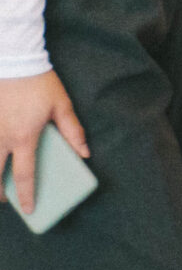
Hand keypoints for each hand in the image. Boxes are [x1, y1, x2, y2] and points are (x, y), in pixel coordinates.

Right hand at [0, 71, 87, 215]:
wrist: (14, 60)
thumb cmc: (40, 83)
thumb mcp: (62, 105)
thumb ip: (73, 131)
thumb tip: (84, 154)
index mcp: (24, 136)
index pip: (25, 174)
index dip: (27, 195)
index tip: (28, 209)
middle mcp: (1, 137)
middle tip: (4, 199)